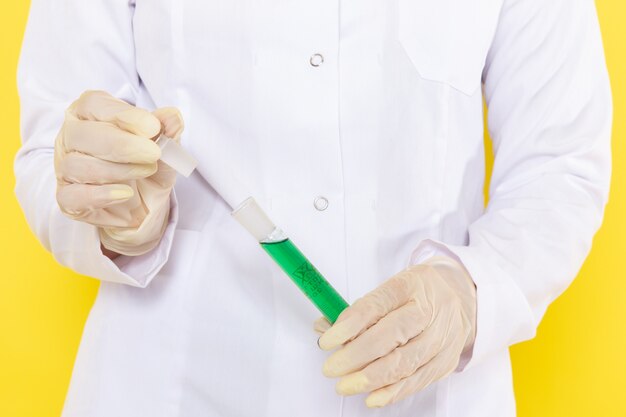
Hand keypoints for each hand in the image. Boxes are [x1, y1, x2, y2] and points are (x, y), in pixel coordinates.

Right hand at [54, 90, 183, 255]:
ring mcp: (64, 168)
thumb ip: (167, 132)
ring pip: (77, 165)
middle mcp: (71, 137)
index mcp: (89, 114)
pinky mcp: (67, 198)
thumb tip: (173, 116)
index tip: (152, 127)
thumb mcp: (163, 150)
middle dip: (122, 144)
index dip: (123, 114)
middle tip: (153, 153)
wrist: (144, 206)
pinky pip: (72, 195)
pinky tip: (125, 193)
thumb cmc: (147, 167)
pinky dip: (101, 195)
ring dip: (117, 169)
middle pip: (82, 134)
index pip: (94, 104)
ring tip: (147, 171)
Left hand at [315, 256, 476, 407]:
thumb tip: (324, 328)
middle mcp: (428, 310)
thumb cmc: (415, 295)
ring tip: (344, 385)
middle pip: (390, 336)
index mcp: (409, 285)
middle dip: (355, 356)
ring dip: (369, 379)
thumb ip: (357, 311)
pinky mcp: (446, 361)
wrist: (460, 298)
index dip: (349, 325)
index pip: (375, 305)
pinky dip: (391, 392)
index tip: (328, 341)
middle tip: (332, 368)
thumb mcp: (389, 290)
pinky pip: (416, 381)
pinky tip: (371, 397)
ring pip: (404, 363)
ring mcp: (441, 337)